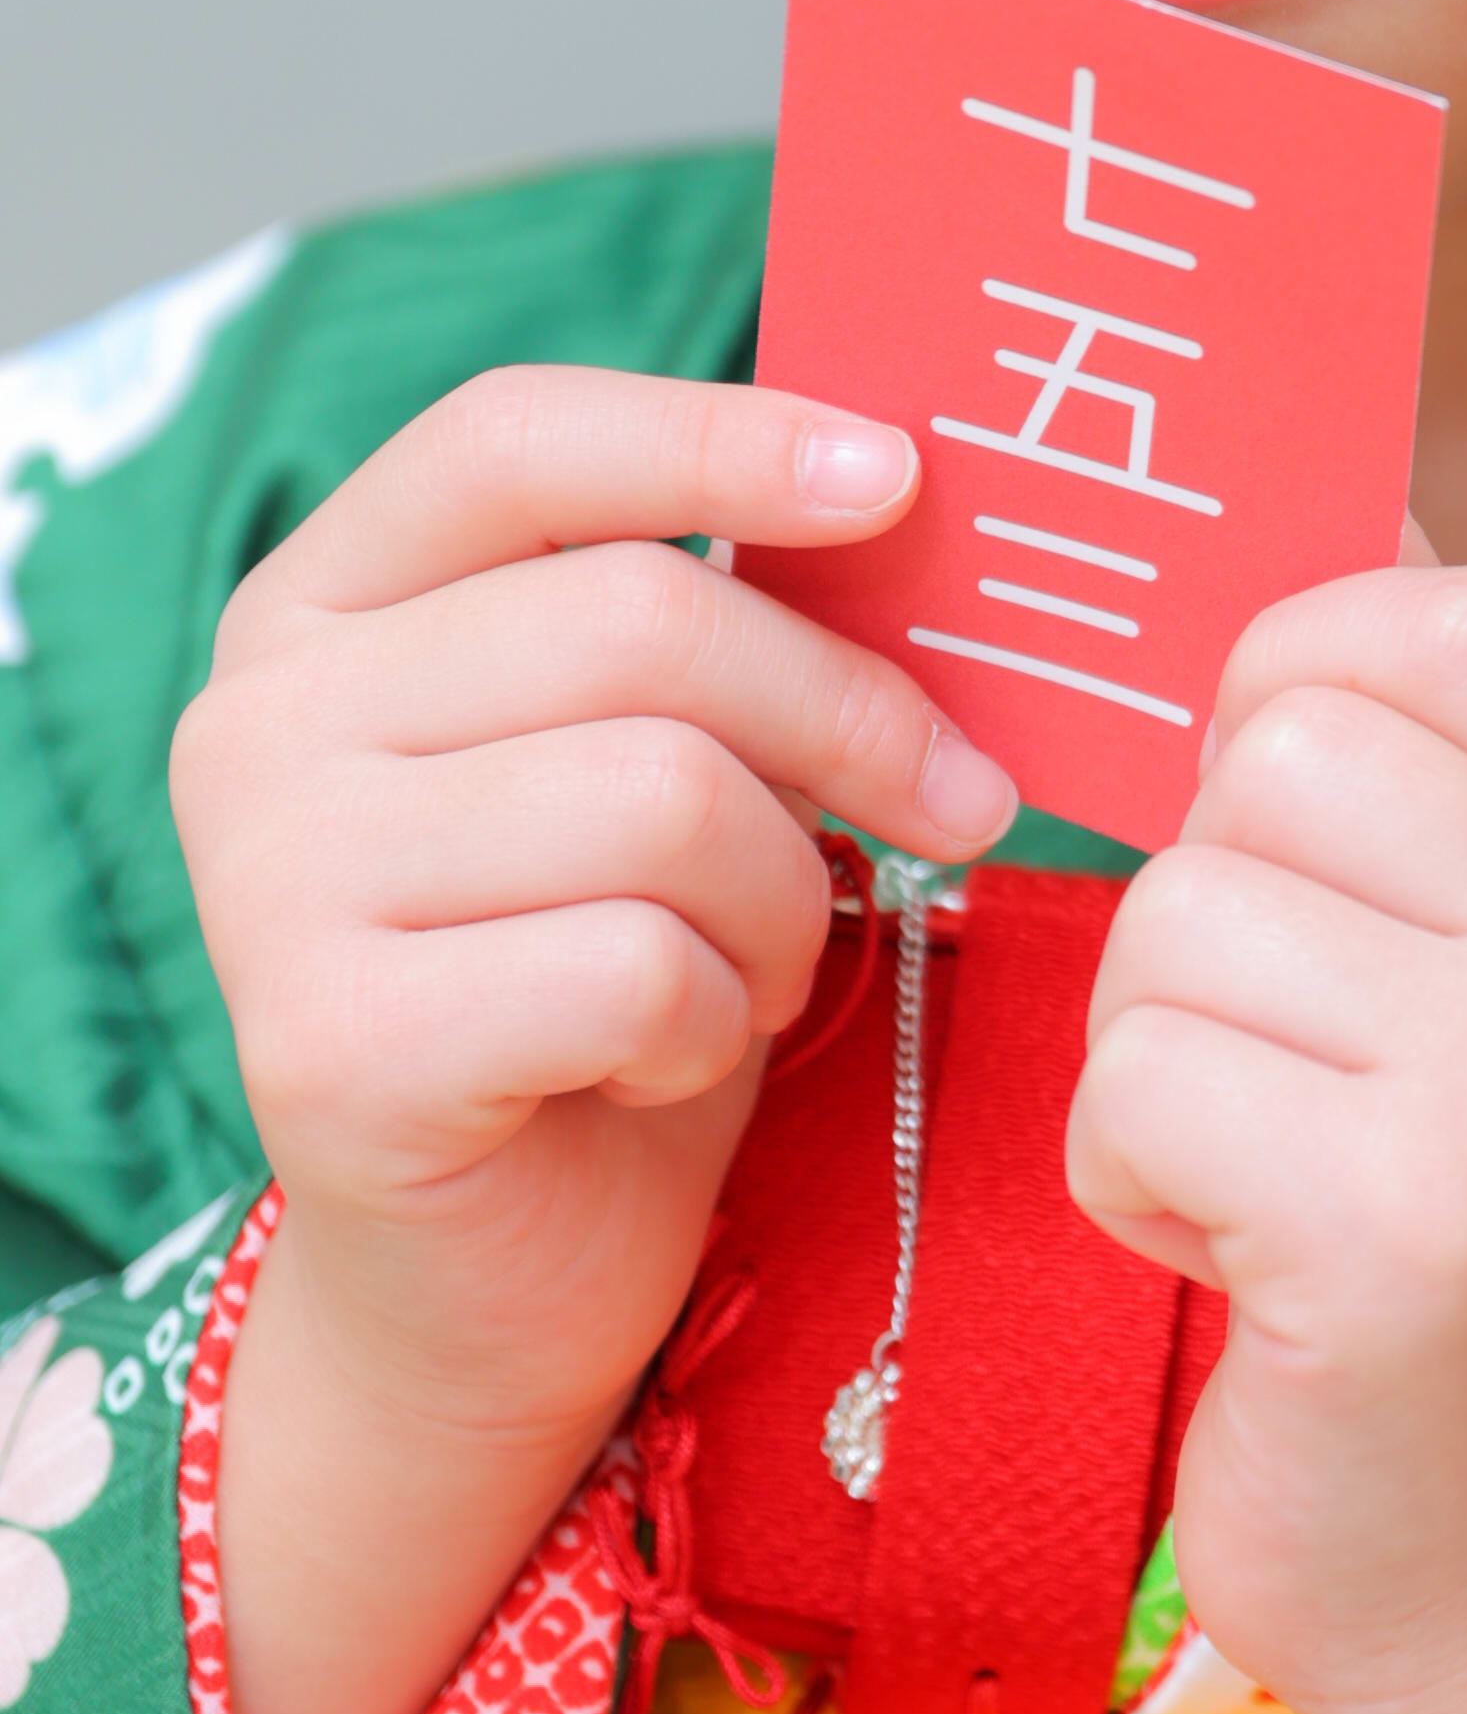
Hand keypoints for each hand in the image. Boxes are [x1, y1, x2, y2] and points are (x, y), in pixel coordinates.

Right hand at [177, 367, 1018, 1713]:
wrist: (498, 1278)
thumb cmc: (604, 981)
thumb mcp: (660, 764)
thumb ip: (723, 627)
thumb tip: (918, 496)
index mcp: (323, 605)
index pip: (512, 436)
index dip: (716, 435)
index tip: (902, 474)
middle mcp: (260, 722)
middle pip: (641, 622)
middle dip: (850, 716)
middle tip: (959, 804)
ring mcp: (267, 884)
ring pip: (662, 798)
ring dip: (782, 900)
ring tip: (757, 965)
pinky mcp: (329, 1046)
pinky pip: (632, 966)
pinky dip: (714, 1018)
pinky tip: (672, 1055)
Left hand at [1067, 558, 1466, 1713]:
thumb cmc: (1447, 1237)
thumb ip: (1421, 744)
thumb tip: (1324, 464)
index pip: (1437, 615)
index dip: (1293, 689)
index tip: (1301, 842)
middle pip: (1277, 757)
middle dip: (1212, 909)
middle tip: (1298, 1066)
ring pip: (1177, 917)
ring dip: (1157, 1057)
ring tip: (1271, 1173)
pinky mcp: (1403, 1224)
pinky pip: (1133, 1075)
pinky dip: (1132, 1176)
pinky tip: (1242, 1261)